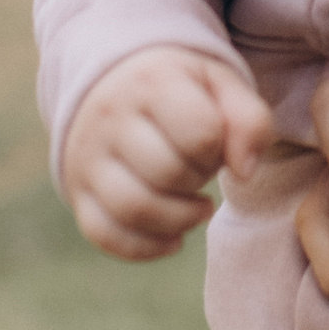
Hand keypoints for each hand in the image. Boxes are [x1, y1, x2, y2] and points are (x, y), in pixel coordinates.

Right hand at [59, 44, 274, 258]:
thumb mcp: (220, 84)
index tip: (214, 144)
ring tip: (196, 208)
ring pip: (134, 209)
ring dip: (179, 221)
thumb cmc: (180, 89)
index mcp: (152, 82)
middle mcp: (111, 118)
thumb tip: (245, 172)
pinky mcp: (78, 193)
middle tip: (202, 173)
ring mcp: (88, 158)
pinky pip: (105, 235)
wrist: (111, 82)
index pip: (200, 133)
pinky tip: (173, 237)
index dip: (219, 149)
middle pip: (167, 173)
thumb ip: (249, 120)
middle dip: (198, 182)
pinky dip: (146, 247)